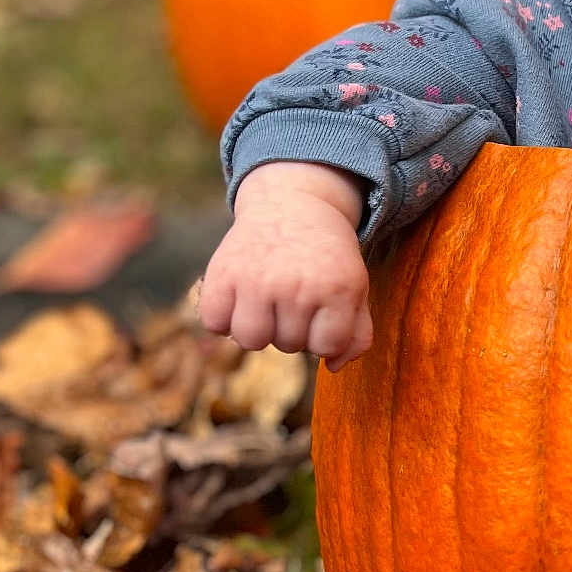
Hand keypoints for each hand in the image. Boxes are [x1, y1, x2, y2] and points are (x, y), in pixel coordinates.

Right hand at [198, 162, 372, 370]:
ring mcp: (257, 280)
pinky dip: (222, 316)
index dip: (323, 335)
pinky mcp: (222, 274)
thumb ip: (356, 333)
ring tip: (266, 299)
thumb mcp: (354, 287)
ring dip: (258, 327)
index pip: (326, 347)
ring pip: (251, 341)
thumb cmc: (326, 255)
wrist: (291, 203)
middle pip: (289, 346)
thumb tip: (334, 368)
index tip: (322, 311)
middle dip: (293, 326)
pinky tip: (239, 294)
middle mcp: (297, 287)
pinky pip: (215, 323)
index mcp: (338, 290)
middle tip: (294, 291)